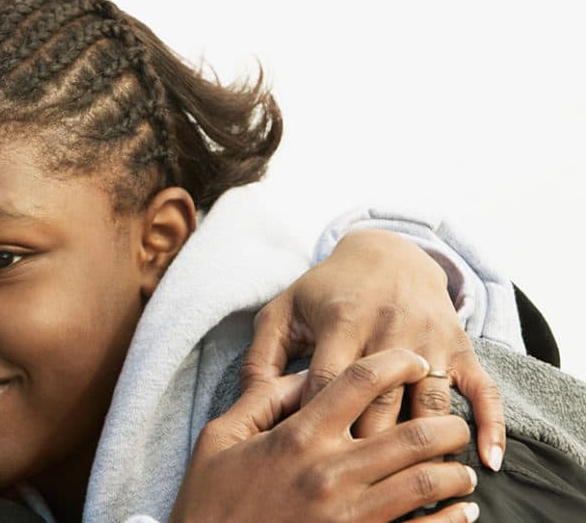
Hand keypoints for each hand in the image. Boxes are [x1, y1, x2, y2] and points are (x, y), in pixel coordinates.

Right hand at [171, 349, 479, 522]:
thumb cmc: (209, 499)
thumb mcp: (219, 437)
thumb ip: (261, 399)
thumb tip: (302, 377)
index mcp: (298, 437)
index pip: (359, 382)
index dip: (395, 363)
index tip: (413, 360)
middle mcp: (330, 471)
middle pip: (411, 433)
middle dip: (445, 423)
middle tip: (452, 421)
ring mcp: (348, 514)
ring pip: (424, 482)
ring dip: (453, 472)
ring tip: (460, 469)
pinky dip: (449, 521)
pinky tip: (460, 512)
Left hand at [242, 229, 504, 470]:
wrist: (386, 252)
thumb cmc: (324, 291)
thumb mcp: (283, 312)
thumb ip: (260, 358)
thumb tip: (248, 406)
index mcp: (341, 321)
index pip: (329, 383)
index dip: (318, 423)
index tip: (307, 461)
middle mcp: (389, 328)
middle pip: (381, 402)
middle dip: (368, 447)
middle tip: (352, 487)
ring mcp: (430, 338)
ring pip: (431, 401)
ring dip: (427, 445)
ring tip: (415, 487)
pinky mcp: (461, 345)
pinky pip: (483, 388)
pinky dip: (491, 425)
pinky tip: (486, 461)